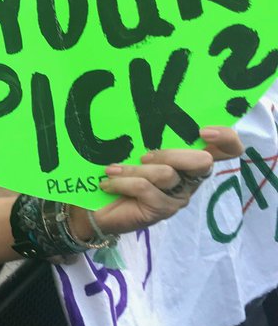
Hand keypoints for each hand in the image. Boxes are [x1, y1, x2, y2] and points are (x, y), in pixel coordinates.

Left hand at [76, 126, 243, 236]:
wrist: (98, 208)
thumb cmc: (121, 173)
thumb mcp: (136, 150)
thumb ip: (149, 137)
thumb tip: (143, 115)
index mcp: (191, 160)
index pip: (228, 149)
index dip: (226, 138)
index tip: (203, 131)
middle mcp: (192, 178)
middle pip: (202, 161)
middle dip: (171, 154)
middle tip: (143, 156)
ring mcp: (179, 196)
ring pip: (166, 174)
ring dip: (134, 169)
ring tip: (113, 169)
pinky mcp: (163, 210)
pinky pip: (144, 188)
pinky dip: (122, 182)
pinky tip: (108, 183)